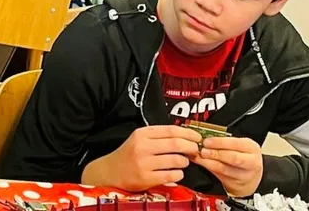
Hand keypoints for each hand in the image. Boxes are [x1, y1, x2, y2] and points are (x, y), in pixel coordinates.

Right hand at [82, 126, 201, 191]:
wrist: (111, 172)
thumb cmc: (129, 154)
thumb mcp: (140, 139)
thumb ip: (159, 137)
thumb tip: (186, 136)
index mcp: (142, 134)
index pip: (171, 130)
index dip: (188, 133)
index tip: (198, 137)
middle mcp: (142, 146)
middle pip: (176, 143)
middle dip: (191, 147)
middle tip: (196, 150)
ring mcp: (144, 163)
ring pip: (176, 160)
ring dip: (185, 161)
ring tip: (184, 162)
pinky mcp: (146, 178)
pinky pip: (172, 175)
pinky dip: (179, 174)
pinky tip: (177, 173)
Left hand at [191, 137, 262, 196]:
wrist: (251, 177)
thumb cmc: (242, 156)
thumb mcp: (239, 146)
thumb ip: (224, 142)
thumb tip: (205, 137)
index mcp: (252, 148)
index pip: (236, 144)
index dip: (220, 142)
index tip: (206, 141)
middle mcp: (251, 162)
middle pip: (233, 158)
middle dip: (215, 153)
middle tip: (202, 151)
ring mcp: (244, 175)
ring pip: (224, 169)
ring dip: (209, 162)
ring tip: (199, 157)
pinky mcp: (235, 184)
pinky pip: (219, 176)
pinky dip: (208, 168)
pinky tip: (201, 163)